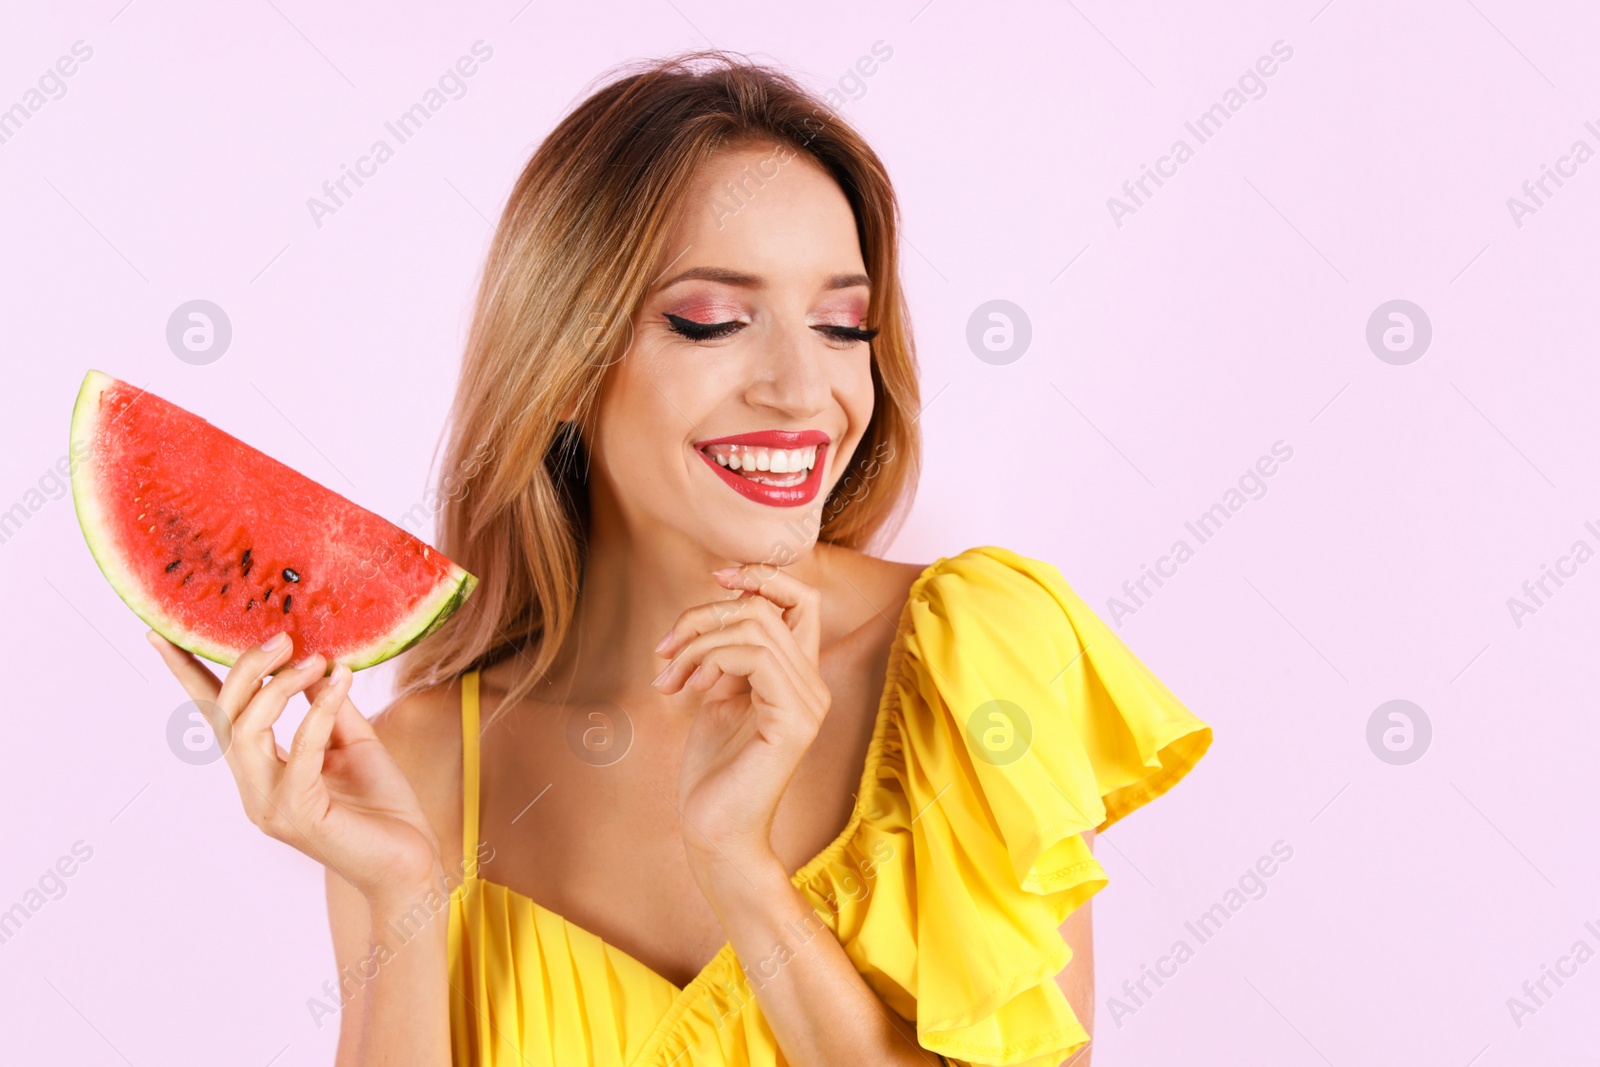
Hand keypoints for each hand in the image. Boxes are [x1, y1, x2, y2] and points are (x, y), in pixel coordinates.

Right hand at [147, 631, 446, 911]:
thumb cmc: (382, 806)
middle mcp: (255, 788)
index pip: (217, 716)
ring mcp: (269, 805)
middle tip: (283, 638)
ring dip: (280, 688)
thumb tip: (316, 660)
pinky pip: (299, 753)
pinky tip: (340, 685)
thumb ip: (328, 707)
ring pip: (248, 732)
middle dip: (248, 669)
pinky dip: (317, 713)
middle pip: (227, 716)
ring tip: (315, 659)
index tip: (160, 634)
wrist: (410, 863)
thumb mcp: (354, 742)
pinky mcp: (297, 815)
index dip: (188, 675)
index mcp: (261, 769)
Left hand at [652, 565, 830, 871]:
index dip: (762, 577)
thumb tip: (720, 607)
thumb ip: (727, 654)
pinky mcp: (794, 720)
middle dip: (705, 614)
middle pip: (767, 607)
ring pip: (754, 627)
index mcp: (800, 677)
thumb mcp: (718, 696)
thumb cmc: (713, 771)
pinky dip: (709, 658)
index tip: (716, 576)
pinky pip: (753, 656)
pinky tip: (687, 688)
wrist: (714, 832)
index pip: (801, 601)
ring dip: (697, 641)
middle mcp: (814, 685)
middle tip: (665, 648)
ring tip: (669, 675)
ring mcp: (809, 702)